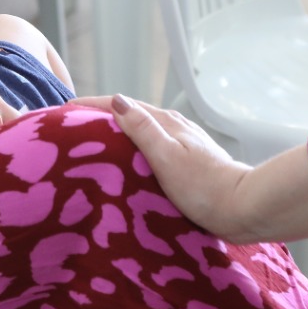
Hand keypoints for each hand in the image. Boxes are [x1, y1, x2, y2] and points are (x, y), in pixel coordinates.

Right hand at [88, 94, 252, 239]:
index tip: (65, 110)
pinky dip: (132, 152)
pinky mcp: (186, 165)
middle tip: (72, 130)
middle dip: (101, 119)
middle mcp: (173, 129)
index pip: (122, 105)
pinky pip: (150, 151)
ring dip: (117, 135)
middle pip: (131, 116)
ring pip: (141, 134)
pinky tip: (128, 168)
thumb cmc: (205, 186)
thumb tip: (116, 100)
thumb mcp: (167, 156)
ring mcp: (182, 145)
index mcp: (166, 123)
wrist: (242, 208)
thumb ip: (142, 129)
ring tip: (93, 148)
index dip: (92, 105)